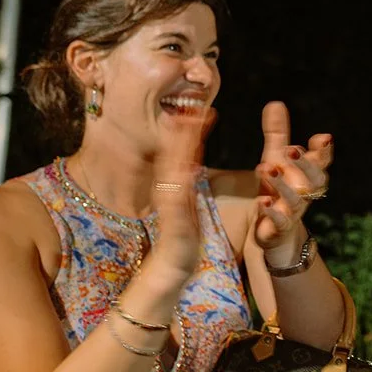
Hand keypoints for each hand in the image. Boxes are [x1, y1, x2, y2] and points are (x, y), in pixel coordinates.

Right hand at [144, 101, 215, 284]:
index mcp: (176, 184)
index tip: (201, 109)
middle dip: (185, 132)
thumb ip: (187, 181)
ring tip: (189, 129)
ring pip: (174, 171)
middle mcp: (170, 189)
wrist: (173, 263)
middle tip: (195, 108)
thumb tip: (191, 161)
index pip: (183, 153)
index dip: (190, 131)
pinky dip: (182, 182)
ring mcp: (170, 203)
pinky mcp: (174, 219)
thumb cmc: (182, 232)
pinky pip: (177, 197)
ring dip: (180, 149)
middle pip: (176, 156)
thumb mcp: (186, 200)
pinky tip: (189, 167)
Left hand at [252, 101, 332, 258]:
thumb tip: (276, 103)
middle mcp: (306, 191)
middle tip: (291, 150)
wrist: (275, 229)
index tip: (322, 138)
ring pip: (294, 198)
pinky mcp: (280, 226)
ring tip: (266, 168)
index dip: (323, 151)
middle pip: (314, 179)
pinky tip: (262, 200)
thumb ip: (277, 134)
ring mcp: (295, 210)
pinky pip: (280, 220)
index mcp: (309, 174)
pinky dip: (272, 211)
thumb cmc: (279, 188)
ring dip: (282, 184)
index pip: (321, 161)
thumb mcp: (276, 159)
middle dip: (305, 164)